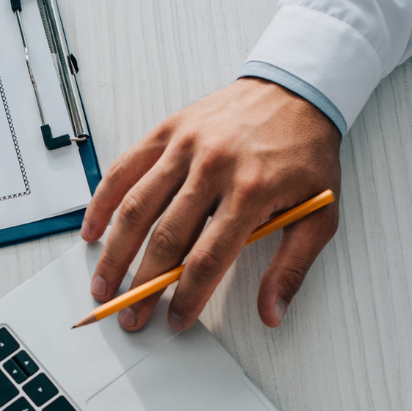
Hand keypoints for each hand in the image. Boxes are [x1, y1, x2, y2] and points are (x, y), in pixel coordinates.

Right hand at [80, 78, 339, 330]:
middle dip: (143, 286)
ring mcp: (185, 146)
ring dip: (114, 253)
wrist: (296, 91)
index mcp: (251, 191)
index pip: (209, 258)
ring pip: (137, 207)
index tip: (175, 319)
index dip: (187, 296)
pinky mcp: (168, 131)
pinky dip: (103, 202)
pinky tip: (92, 231)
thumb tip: (272, 313)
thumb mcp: (318, 214)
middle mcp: (213, 166)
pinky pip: (125, 169)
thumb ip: (292, 268)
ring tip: (102, 285)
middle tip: (131, 317)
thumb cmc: (304, 154)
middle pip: (166, 238)